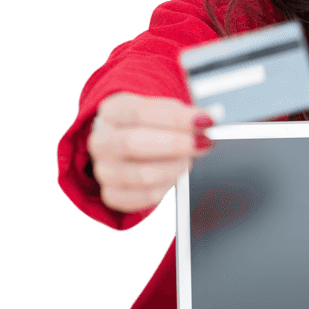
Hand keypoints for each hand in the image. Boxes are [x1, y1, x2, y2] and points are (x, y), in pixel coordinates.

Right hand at [88, 92, 215, 213]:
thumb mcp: (165, 112)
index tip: (203, 121)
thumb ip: (185, 116)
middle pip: (133, 143)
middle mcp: (102, 141)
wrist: (132, 148)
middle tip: (201, 143)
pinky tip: (175, 178)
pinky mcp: (113, 195)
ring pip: (143, 175)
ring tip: (187, 161)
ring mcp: (104, 170)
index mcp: (112, 111)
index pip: (139, 112)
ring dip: (175, 168)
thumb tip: (206, 121)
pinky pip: (146, 196)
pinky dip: (168, 188)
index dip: (175, 117)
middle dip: (175, 145)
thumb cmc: (150, 128)